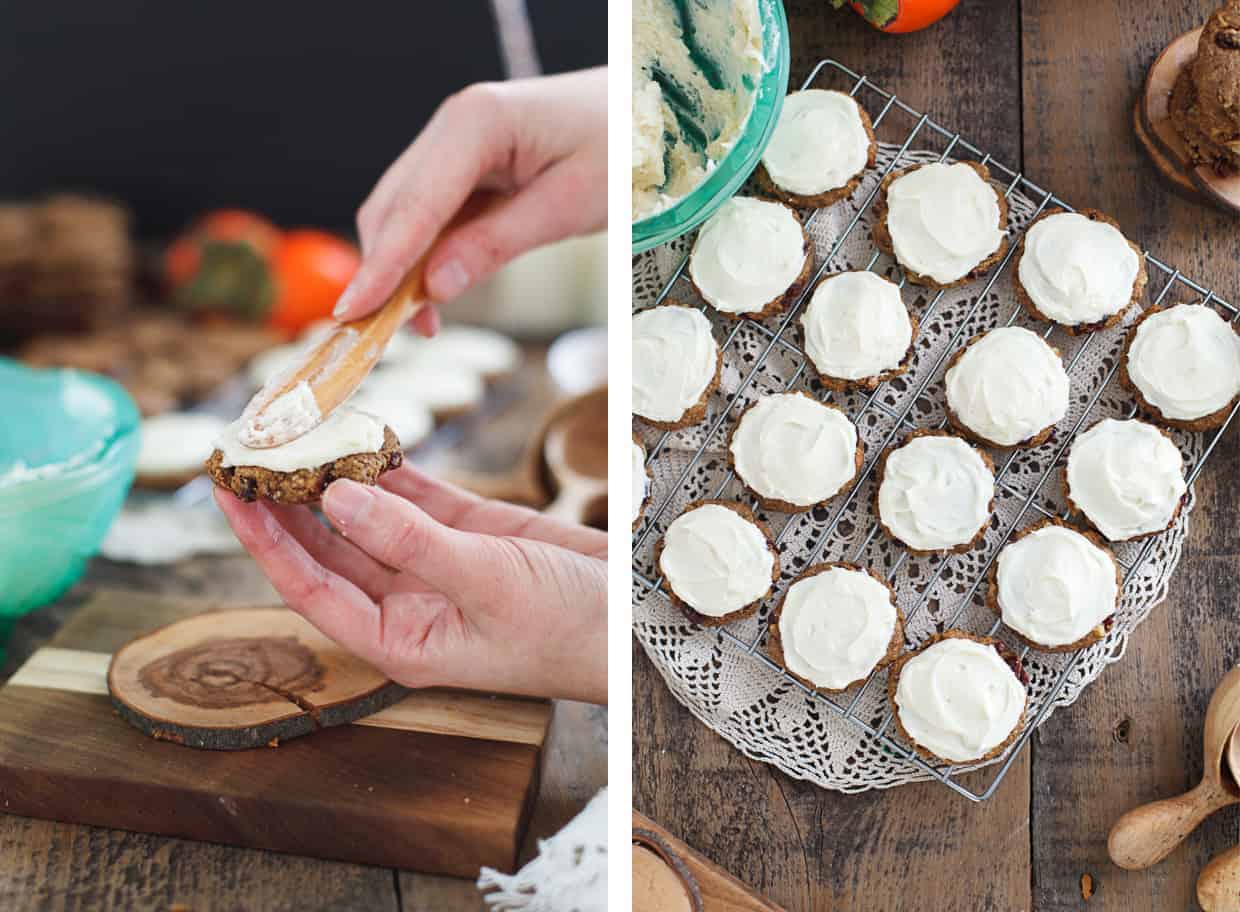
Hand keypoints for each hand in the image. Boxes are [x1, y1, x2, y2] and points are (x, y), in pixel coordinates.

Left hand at [215, 464, 606, 703]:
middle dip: (287, 503)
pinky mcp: (468, 532)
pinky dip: (390, 466)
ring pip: (367, 516)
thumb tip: (337, 497)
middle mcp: (406, 602)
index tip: (229, 492)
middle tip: (251, 450)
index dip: (264, 541)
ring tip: (295, 431)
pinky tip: (364, 434)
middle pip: (327, 548)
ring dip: (335, 477)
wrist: (632, 620)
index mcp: (398, 636)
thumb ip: (409, 541)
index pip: (309, 586)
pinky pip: (413, 495)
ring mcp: (435, 564)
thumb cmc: (565, 628)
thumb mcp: (484, 582)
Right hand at [332, 67, 606, 333]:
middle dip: (383, 272)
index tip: (352, 312)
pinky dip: (429, 254)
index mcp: (475, 123)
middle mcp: (455, 126)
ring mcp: (459, 142)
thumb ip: (496, 244)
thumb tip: (436, 287)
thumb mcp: (568, 204)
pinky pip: (435, 213)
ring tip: (422, 323)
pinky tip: (438, 292)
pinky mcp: (470, 162)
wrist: (648, 109)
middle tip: (383, 335)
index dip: (380, 265)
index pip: (413, 206)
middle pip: (394, 208)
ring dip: (404, 268)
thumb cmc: (622, 146)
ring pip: (407, 213)